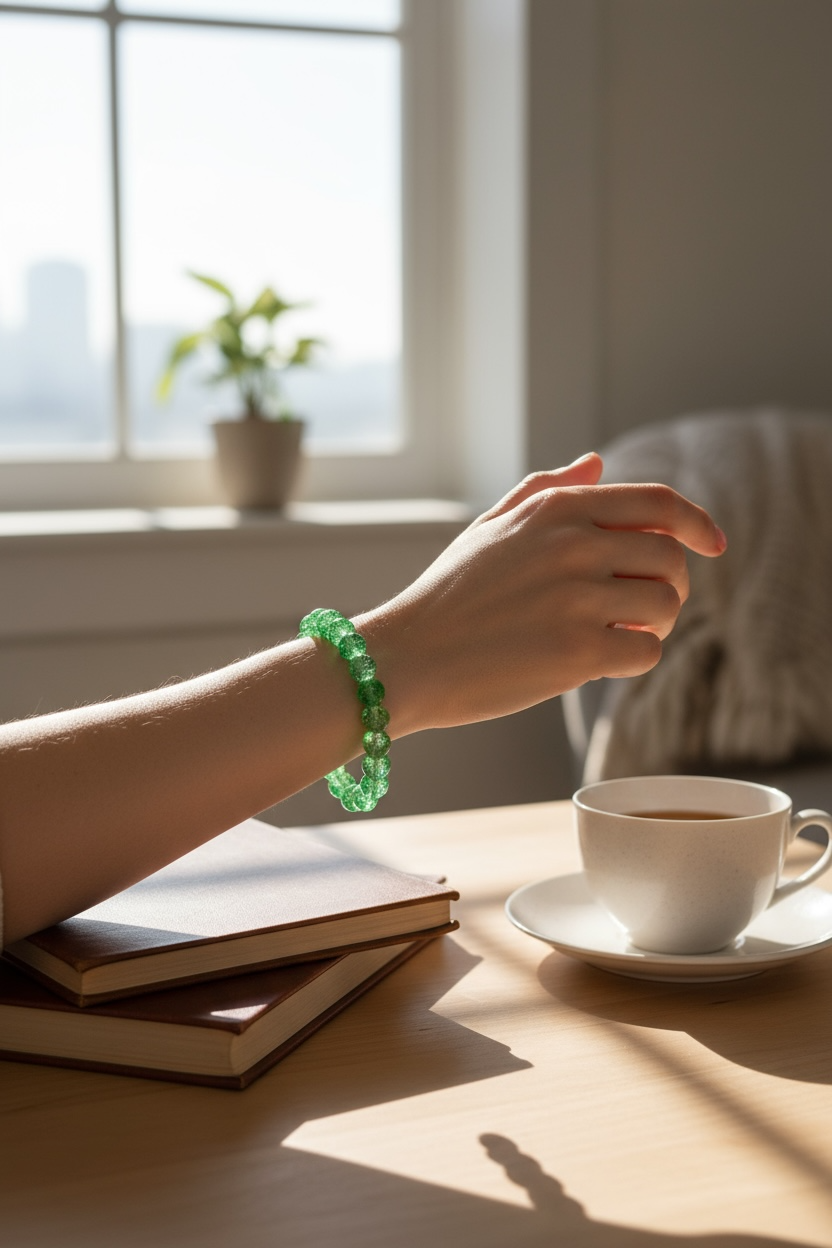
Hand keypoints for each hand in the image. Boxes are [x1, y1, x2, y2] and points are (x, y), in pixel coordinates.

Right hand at [359, 453, 726, 733]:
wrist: (407, 657)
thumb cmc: (447, 595)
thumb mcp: (490, 528)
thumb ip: (544, 490)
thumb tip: (596, 464)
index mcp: (557, 509)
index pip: (658, 502)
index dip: (697, 522)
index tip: (713, 544)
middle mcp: (574, 545)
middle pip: (671, 555)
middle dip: (673, 582)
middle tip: (647, 606)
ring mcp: (578, 598)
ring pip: (666, 604)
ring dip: (656, 624)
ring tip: (621, 634)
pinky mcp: (578, 652)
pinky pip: (646, 651)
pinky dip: (635, 658)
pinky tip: (603, 660)